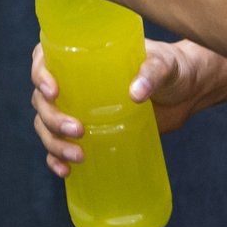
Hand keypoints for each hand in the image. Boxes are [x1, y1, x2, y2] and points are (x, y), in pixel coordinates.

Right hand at [30, 38, 204, 178]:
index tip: (53, 92)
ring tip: (79, 156)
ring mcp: (78, 108)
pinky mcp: (89, 132)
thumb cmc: (172, 68)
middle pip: (42, 100)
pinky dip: (56, 159)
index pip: (44, 59)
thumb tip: (136, 93)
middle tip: (77, 130)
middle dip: (52, 118)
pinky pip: (59, 147)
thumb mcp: (164, 64)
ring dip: (53, 142)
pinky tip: (65, 171)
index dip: (40, 75)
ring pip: (46, 125)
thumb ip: (152, 72)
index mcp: (81, 55)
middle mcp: (72, 81)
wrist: (187, 93)